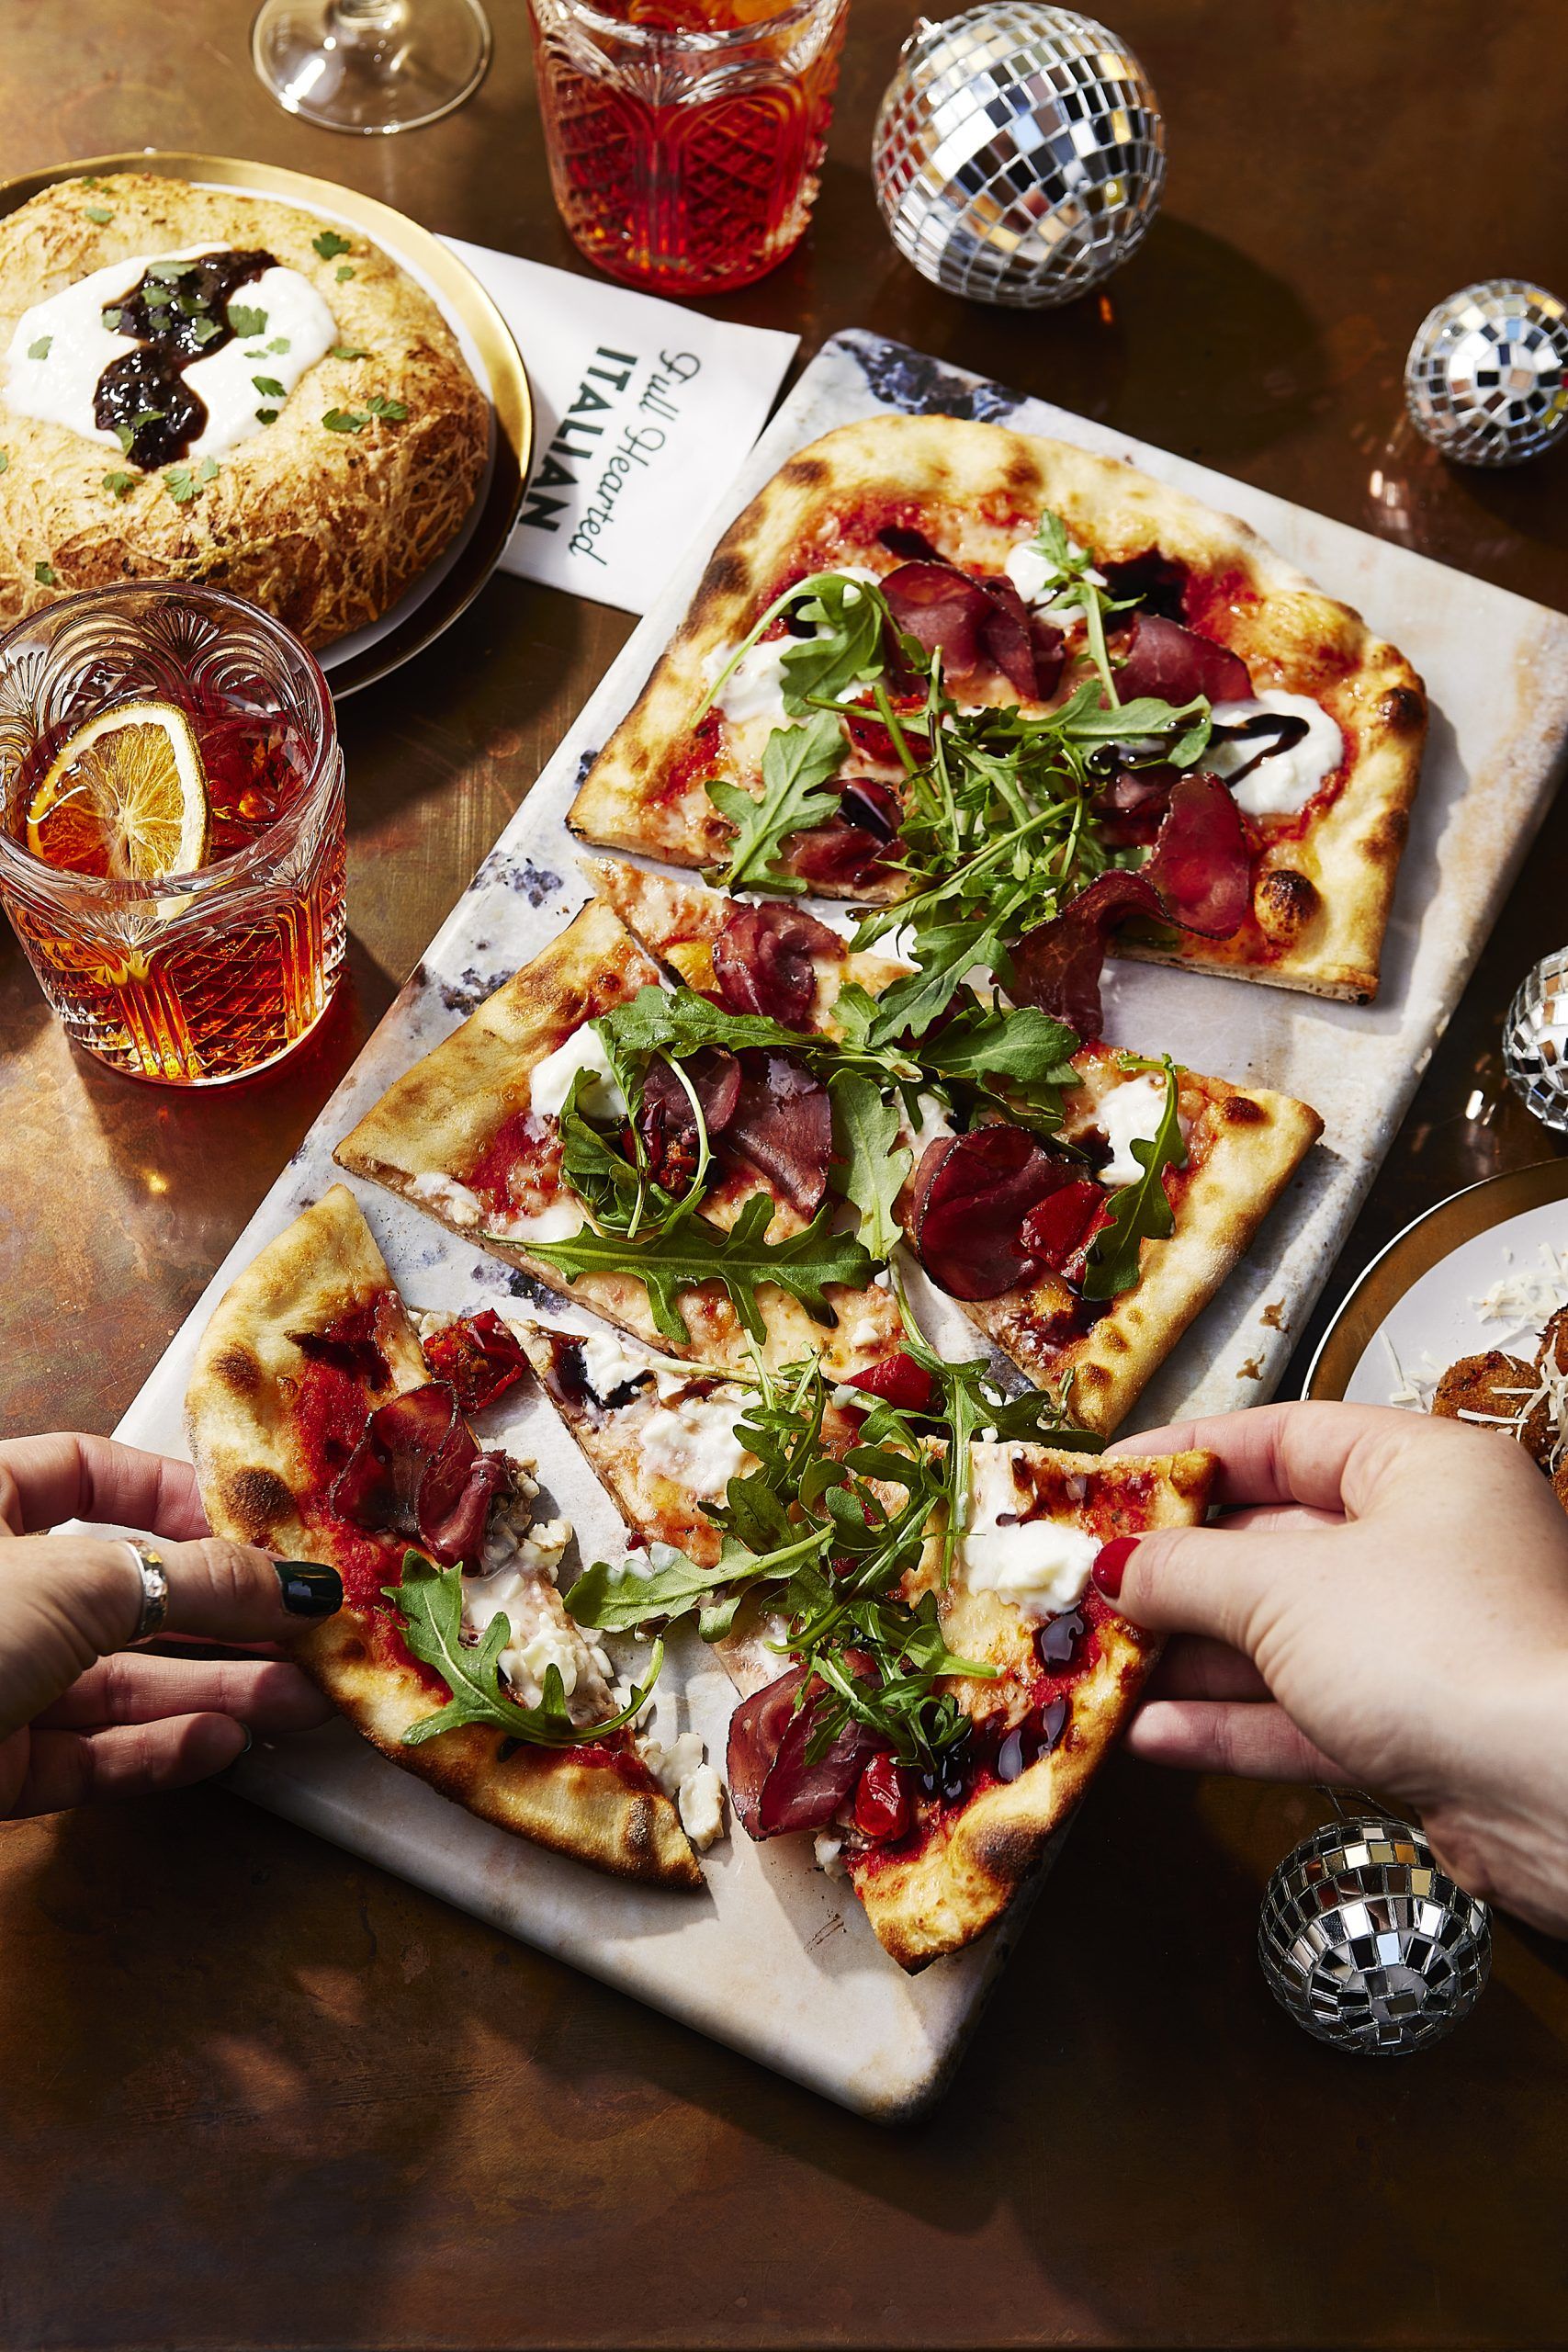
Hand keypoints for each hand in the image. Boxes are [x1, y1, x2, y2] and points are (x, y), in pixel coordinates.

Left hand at [0, 1432, 341, 1817]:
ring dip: (213, 1689)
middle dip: (221, 1614)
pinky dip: (157, 1750)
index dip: (176, 1498)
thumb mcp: (75, 1582)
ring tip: (302, 1700)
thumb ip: (194, 1579)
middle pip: (122, 1589)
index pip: (88, 1475)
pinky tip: (224, 1745)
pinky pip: (87, 1752)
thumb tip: (293, 1581)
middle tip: (312, 1632)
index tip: (260, 1532)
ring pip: (116, 1680)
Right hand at [1100, 1401, 1567, 1932]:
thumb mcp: (1286, 1589)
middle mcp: (1433, 1547)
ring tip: (1099, 1662)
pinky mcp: (1419, 1732)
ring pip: (1283, 1637)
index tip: (1107, 1479)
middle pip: (1276, 1543)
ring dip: (1190, 1656)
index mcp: (1423, 1470)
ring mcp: (1427, 1644)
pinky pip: (1304, 1713)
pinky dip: (1230, 1723)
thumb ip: (1187, 1571)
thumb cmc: (1447, 1650)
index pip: (1285, 1437)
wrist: (1563, 1798)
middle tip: (1085, 1582)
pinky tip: (1153, 1733)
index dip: (1186, 1457)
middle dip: (1175, 1572)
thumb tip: (1117, 1563)